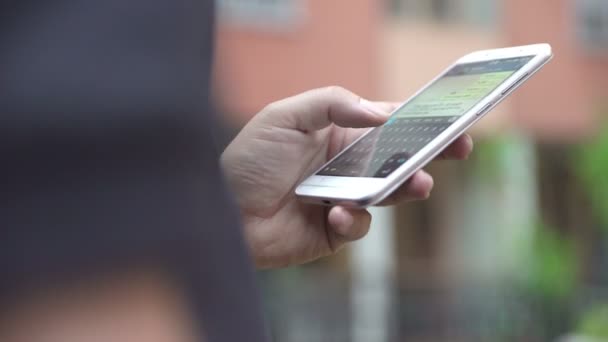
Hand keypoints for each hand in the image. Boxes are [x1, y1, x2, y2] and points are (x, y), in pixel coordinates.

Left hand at [221, 87, 472, 268]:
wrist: (221, 213)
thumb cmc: (248, 160)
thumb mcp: (283, 116)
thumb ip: (331, 104)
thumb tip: (379, 113)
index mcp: (336, 133)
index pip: (385, 123)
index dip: (418, 120)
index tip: (450, 118)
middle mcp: (345, 165)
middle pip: (397, 157)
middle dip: (429, 153)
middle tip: (458, 149)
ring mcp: (343, 197)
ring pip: (388, 192)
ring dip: (405, 187)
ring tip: (419, 183)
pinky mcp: (335, 230)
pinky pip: (359, 224)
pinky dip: (354, 219)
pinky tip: (335, 214)